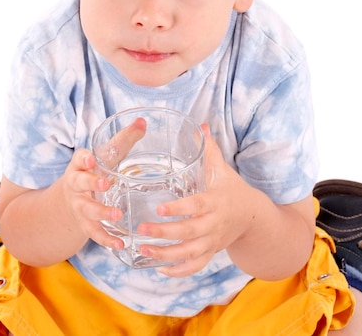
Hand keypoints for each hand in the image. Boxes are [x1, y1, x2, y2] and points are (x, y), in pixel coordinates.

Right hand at [62, 148, 124, 250]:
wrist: (70, 199)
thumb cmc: (95, 171)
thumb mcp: (107, 155)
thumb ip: (124, 139)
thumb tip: (142, 121)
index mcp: (81, 165)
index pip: (79, 158)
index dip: (83, 158)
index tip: (91, 158)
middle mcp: (76, 185)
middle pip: (79, 183)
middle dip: (91, 183)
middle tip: (105, 184)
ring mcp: (79, 206)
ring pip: (86, 210)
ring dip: (101, 213)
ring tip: (118, 215)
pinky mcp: (86, 224)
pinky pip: (94, 233)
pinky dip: (106, 239)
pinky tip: (120, 244)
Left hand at [136, 125, 251, 276]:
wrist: (253, 217)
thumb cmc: (232, 189)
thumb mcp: (222, 169)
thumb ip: (209, 149)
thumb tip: (200, 125)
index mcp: (215, 201)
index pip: (196, 206)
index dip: (179, 209)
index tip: (159, 208)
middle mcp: (214, 224)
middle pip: (189, 232)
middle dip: (165, 233)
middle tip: (141, 230)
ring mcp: (212, 241)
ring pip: (189, 253)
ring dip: (165, 254)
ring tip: (143, 249)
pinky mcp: (211, 252)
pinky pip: (195, 266)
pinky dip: (177, 271)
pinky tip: (158, 267)